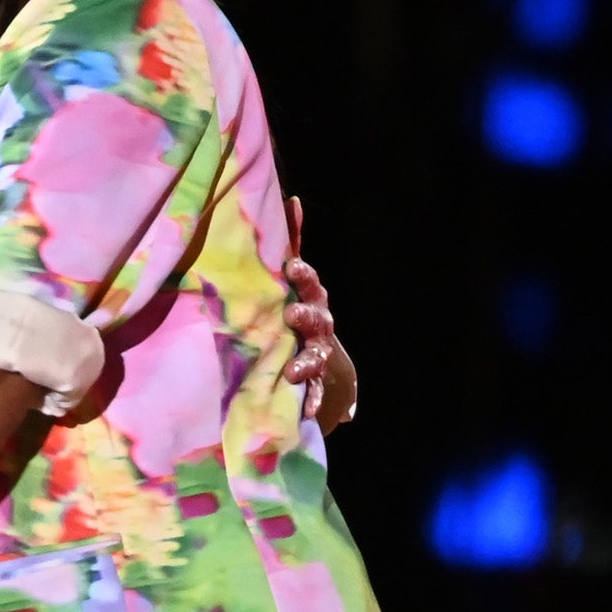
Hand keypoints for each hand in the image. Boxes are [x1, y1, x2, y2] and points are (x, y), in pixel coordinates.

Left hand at [283, 197, 359, 426]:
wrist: (316, 353)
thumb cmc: (298, 305)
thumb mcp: (294, 278)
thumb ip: (291, 240)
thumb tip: (292, 199)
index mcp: (312, 298)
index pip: (310, 283)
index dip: (304, 275)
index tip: (292, 266)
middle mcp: (319, 325)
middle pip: (317, 319)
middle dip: (307, 317)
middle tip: (293, 315)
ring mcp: (318, 353)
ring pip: (315, 357)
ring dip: (306, 364)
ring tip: (294, 372)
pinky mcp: (314, 381)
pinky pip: (314, 391)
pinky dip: (310, 401)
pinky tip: (305, 411)